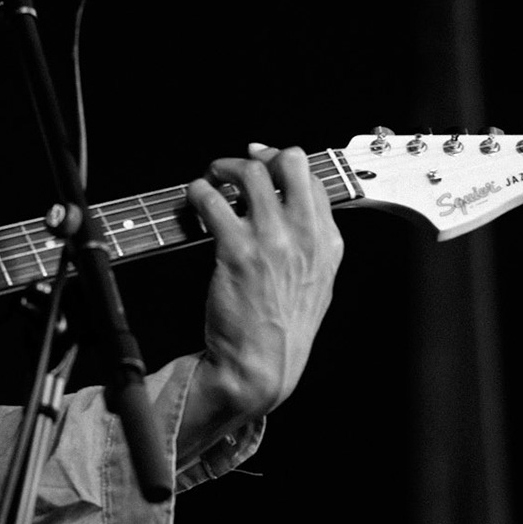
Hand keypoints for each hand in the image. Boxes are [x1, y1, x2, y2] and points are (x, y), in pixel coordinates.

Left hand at [186, 144, 343, 421]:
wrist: (260, 368)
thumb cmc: (282, 330)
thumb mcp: (316, 284)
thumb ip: (310, 244)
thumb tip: (290, 207)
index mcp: (328, 244)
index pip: (312, 179)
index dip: (281, 163)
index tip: (260, 161)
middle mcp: (305, 237)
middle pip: (290, 163)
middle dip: (258, 155)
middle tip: (235, 167)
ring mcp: (272, 242)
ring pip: (250, 173)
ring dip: (222, 168)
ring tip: (210, 179)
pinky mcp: (236, 250)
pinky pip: (213, 200)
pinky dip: (198, 192)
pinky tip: (194, 202)